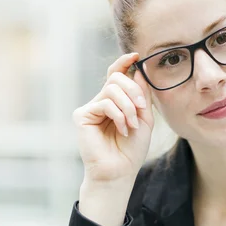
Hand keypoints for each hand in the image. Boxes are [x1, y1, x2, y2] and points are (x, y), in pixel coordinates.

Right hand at [72, 52, 154, 183]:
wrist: (120, 170)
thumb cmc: (131, 149)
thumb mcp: (144, 118)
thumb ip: (142, 95)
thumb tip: (138, 70)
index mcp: (115, 101)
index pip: (116, 74)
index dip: (124, 62)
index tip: (136, 56)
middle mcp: (101, 101)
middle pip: (117, 78)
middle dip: (134, 91)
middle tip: (141, 108)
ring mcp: (90, 108)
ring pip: (112, 89)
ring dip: (128, 107)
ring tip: (131, 125)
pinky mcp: (82, 115)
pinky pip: (105, 103)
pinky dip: (118, 115)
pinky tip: (122, 129)